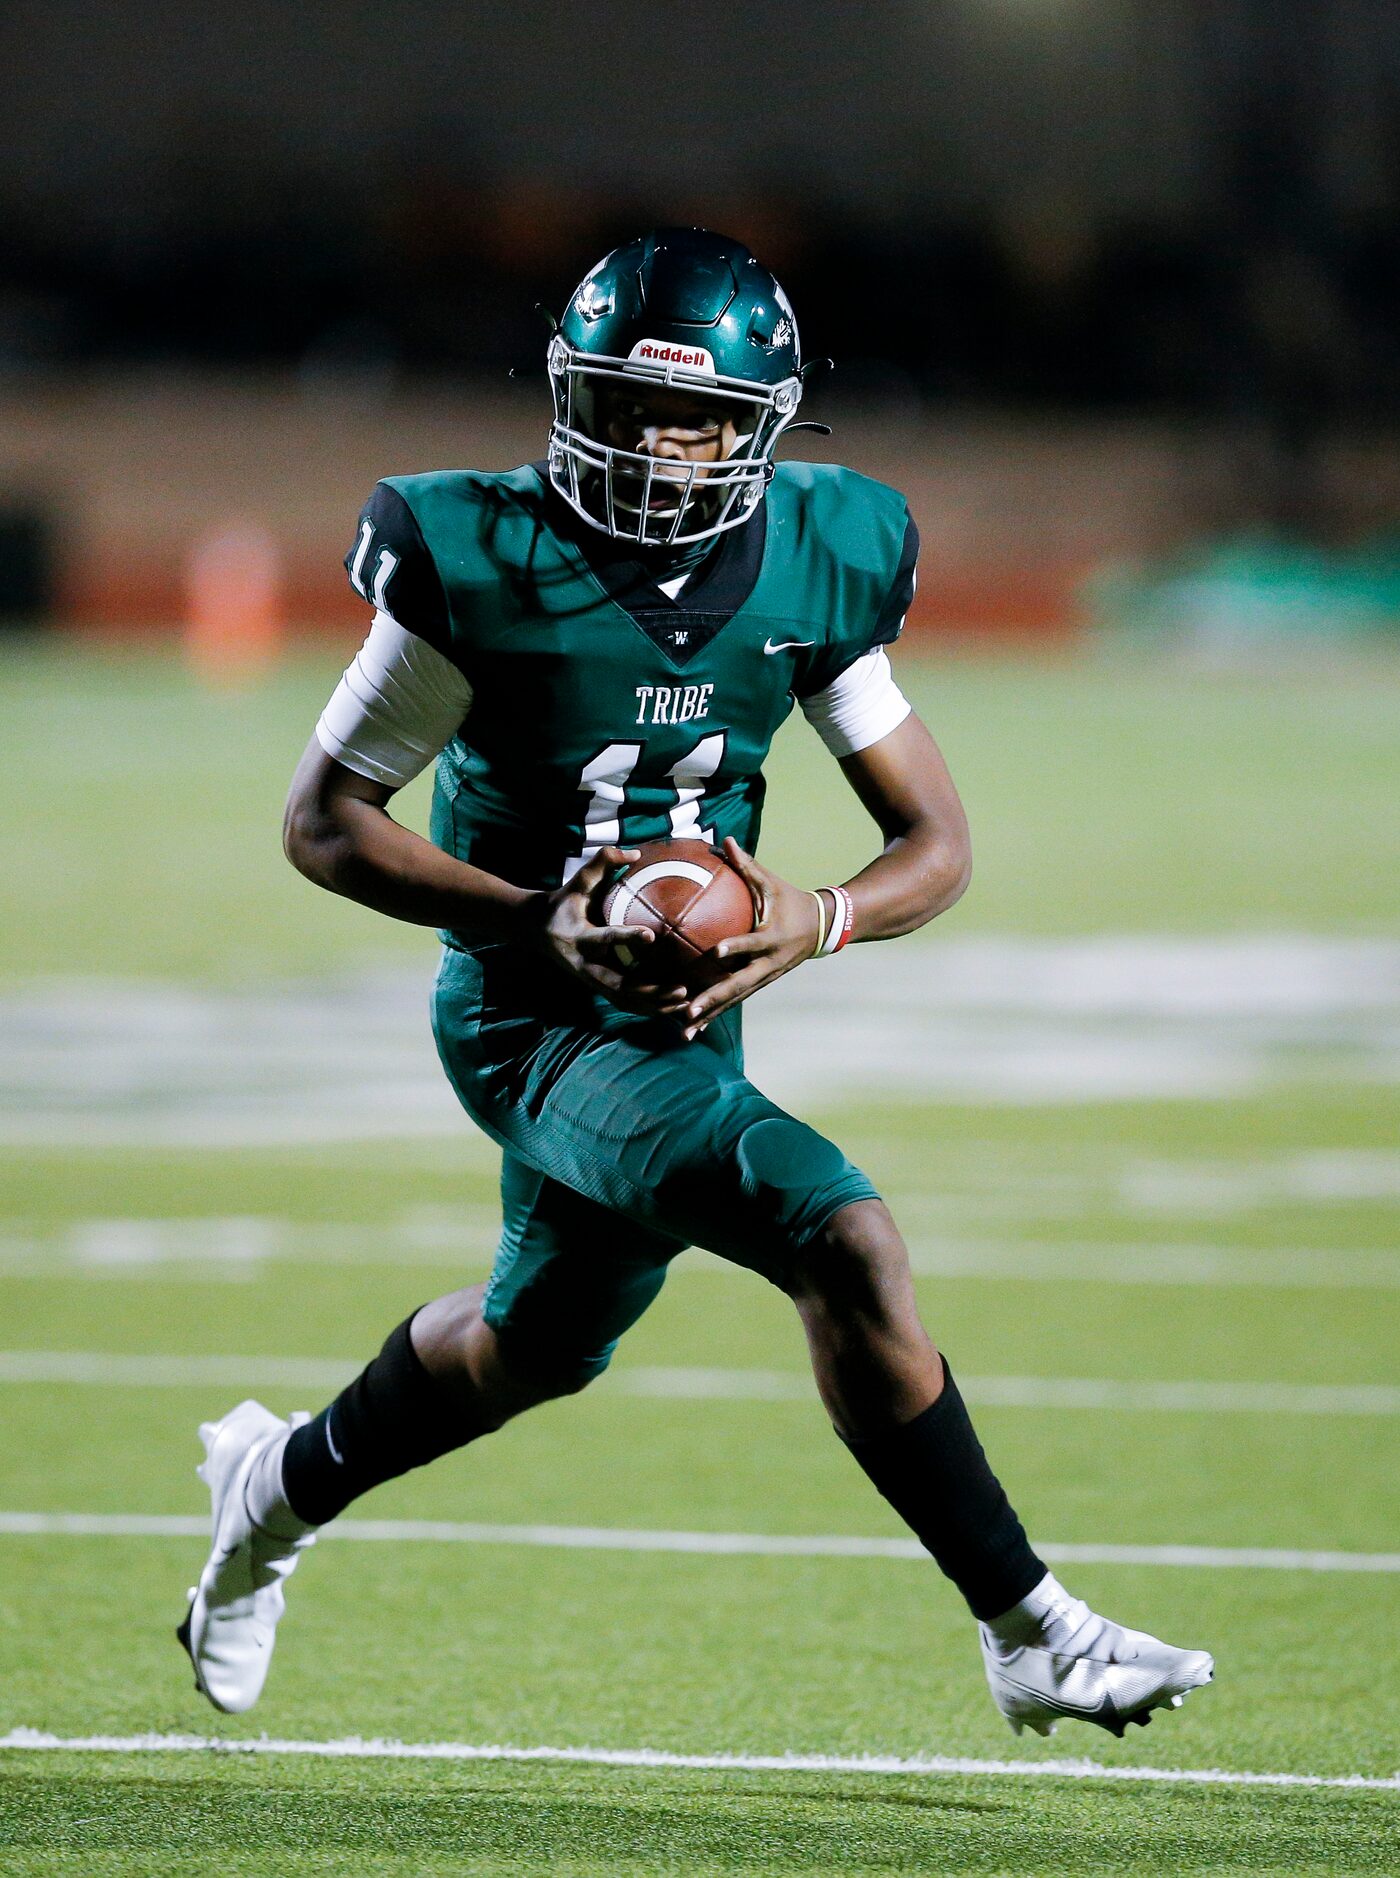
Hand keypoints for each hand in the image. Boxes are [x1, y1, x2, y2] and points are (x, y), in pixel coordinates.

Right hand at [529, 846, 689, 1015]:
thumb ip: (603, 863)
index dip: (625, 938)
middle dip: (649, 991)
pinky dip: (649, 1009)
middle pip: (618, 985)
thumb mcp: (577, 881)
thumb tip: (635, 852)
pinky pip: (625, 1003)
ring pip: (624, 1000)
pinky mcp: (598, 987)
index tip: (651, 936)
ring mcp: (590, 980)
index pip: (604, 938)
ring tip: (686, 1004)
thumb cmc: (563, 902)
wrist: (536, 930)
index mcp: (578, 937)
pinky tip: (675, 1010)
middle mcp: (584, 965)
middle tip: (681, 989)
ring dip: (654, 1005)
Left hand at [679, 838, 821, 1038]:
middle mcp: (769, 963)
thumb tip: (724, 840)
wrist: (822, 928)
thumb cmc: (791, 900)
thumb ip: (747, 865)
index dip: (736, 947)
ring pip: (735, 998)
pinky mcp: (760, 983)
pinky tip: (695, 1028)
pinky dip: (717, 1014)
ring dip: (711, 1014)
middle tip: (688, 1010)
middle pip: (739, 984)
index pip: (752, 942)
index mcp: (772, 936)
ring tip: (685, 1031)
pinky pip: (736, 999)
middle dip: (714, 998)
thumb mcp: (772, 883)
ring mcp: (765, 977)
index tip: (716, 952)